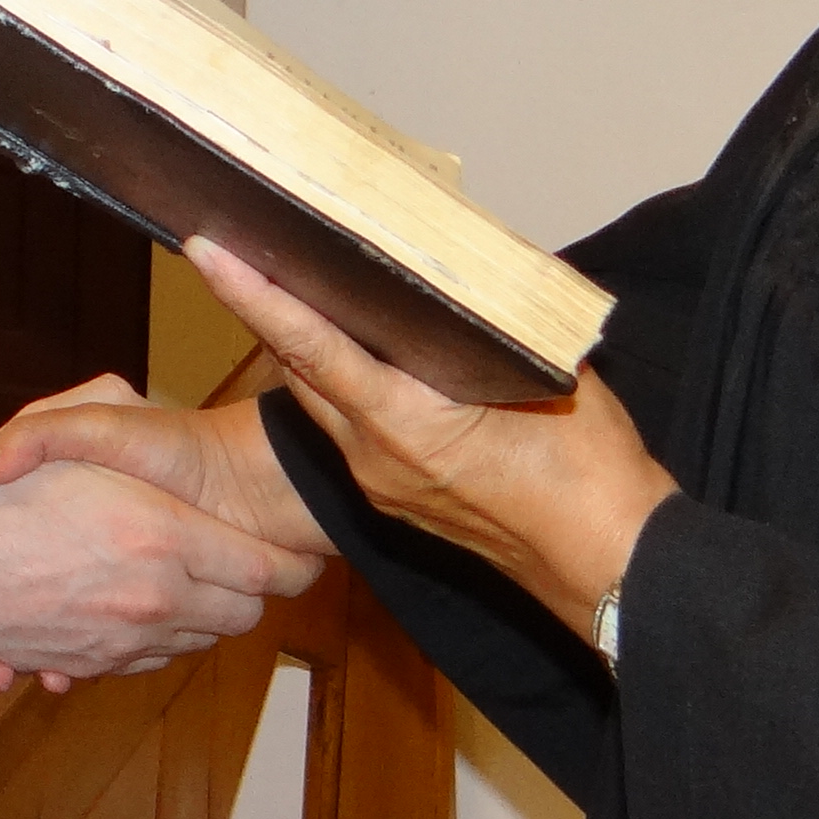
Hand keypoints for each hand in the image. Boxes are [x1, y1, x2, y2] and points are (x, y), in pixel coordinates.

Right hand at [0, 379, 322, 689]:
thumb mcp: (54, 425)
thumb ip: (110, 406)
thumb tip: (142, 399)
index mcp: (160, 538)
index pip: (264, 570)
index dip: (285, 560)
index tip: (288, 546)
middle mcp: (154, 601)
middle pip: (243, 614)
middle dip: (250, 590)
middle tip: (243, 559)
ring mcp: (125, 642)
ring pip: (202, 641)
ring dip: (206, 614)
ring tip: (191, 577)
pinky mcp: (94, 667)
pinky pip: (155, 661)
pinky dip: (159, 638)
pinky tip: (137, 604)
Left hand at [162, 236, 674, 633]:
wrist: (608, 566)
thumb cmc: (589, 476)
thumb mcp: (548, 375)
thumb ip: (498, 326)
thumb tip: (476, 277)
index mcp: (405, 424)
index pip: (311, 345)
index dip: (256, 295)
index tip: (210, 252)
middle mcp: (376, 457)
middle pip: (300, 372)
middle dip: (269, 313)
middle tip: (243, 251)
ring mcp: (382, 484)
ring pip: (325, 403)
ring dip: (308, 351)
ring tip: (297, 291)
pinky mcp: (397, 499)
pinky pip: (353, 431)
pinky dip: (347, 388)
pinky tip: (367, 357)